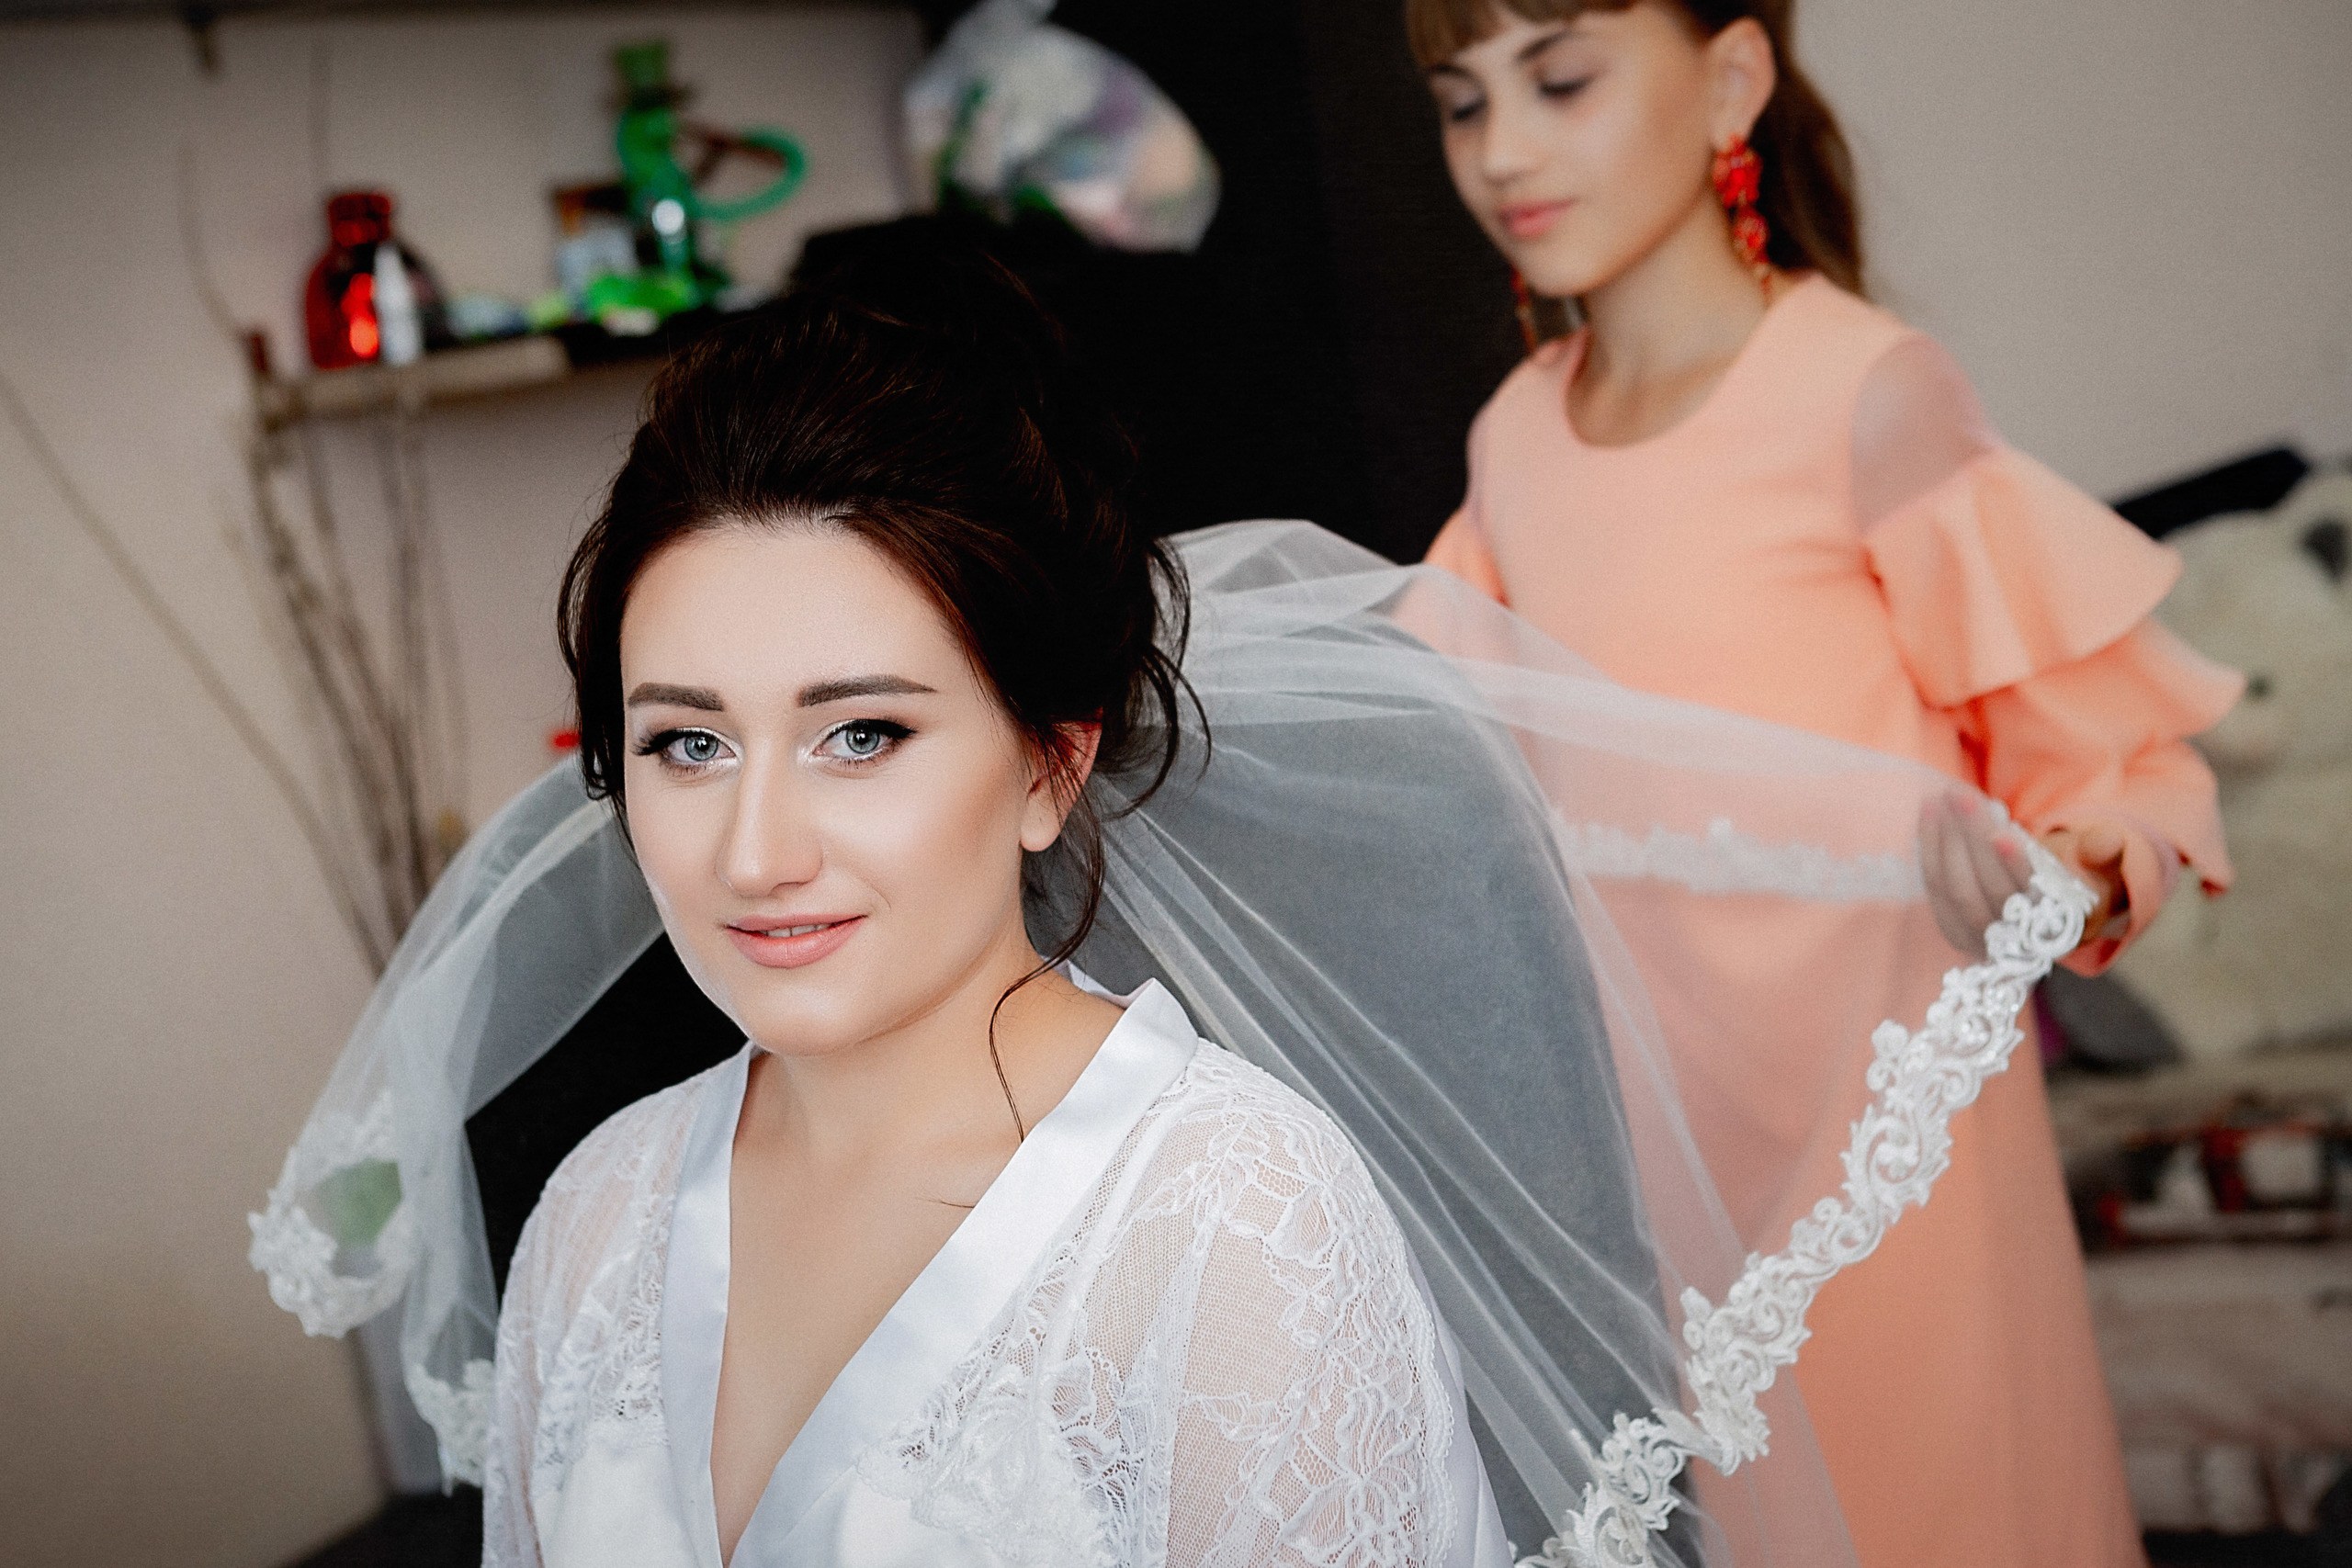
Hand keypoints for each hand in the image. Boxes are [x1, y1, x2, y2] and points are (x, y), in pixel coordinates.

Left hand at [1920, 797, 2128, 958]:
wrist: (2051, 911)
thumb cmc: (2080, 881)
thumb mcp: (2103, 867)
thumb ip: (2106, 851)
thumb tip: (2106, 840)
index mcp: (2058, 927)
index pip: (2029, 897)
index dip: (2013, 866)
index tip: (2001, 832)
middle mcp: (2016, 940)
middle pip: (1985, 889)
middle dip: (1971, 840)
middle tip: (1961, 796)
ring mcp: (1981, 938)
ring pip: (1955, 889)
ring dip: (1944, 841)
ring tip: (1942, 798)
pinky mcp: (1954, 927)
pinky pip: (1935, 888)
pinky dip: (1930, 849)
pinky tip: (1929, 815)